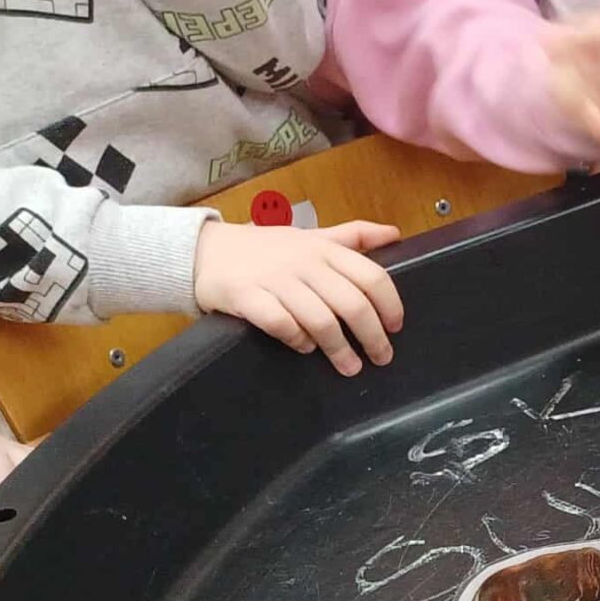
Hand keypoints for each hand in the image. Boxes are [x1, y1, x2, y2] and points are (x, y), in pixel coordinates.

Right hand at [194, 220, 403, 374]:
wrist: (204, 250)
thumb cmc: (264, 248)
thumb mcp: (311, 237)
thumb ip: (353, 236)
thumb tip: (394, 234)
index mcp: (324, 249)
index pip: (372, 276)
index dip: (390, 305)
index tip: (395, 327)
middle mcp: (304, 263)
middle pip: (352, 304)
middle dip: (372, 337)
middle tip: (381, 358)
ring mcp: (275, 280)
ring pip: (321, 320)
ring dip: (339, 349)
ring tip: (349, 367)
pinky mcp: (247, 297)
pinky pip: (282, 324)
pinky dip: (297, 340)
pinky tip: (304, 348)